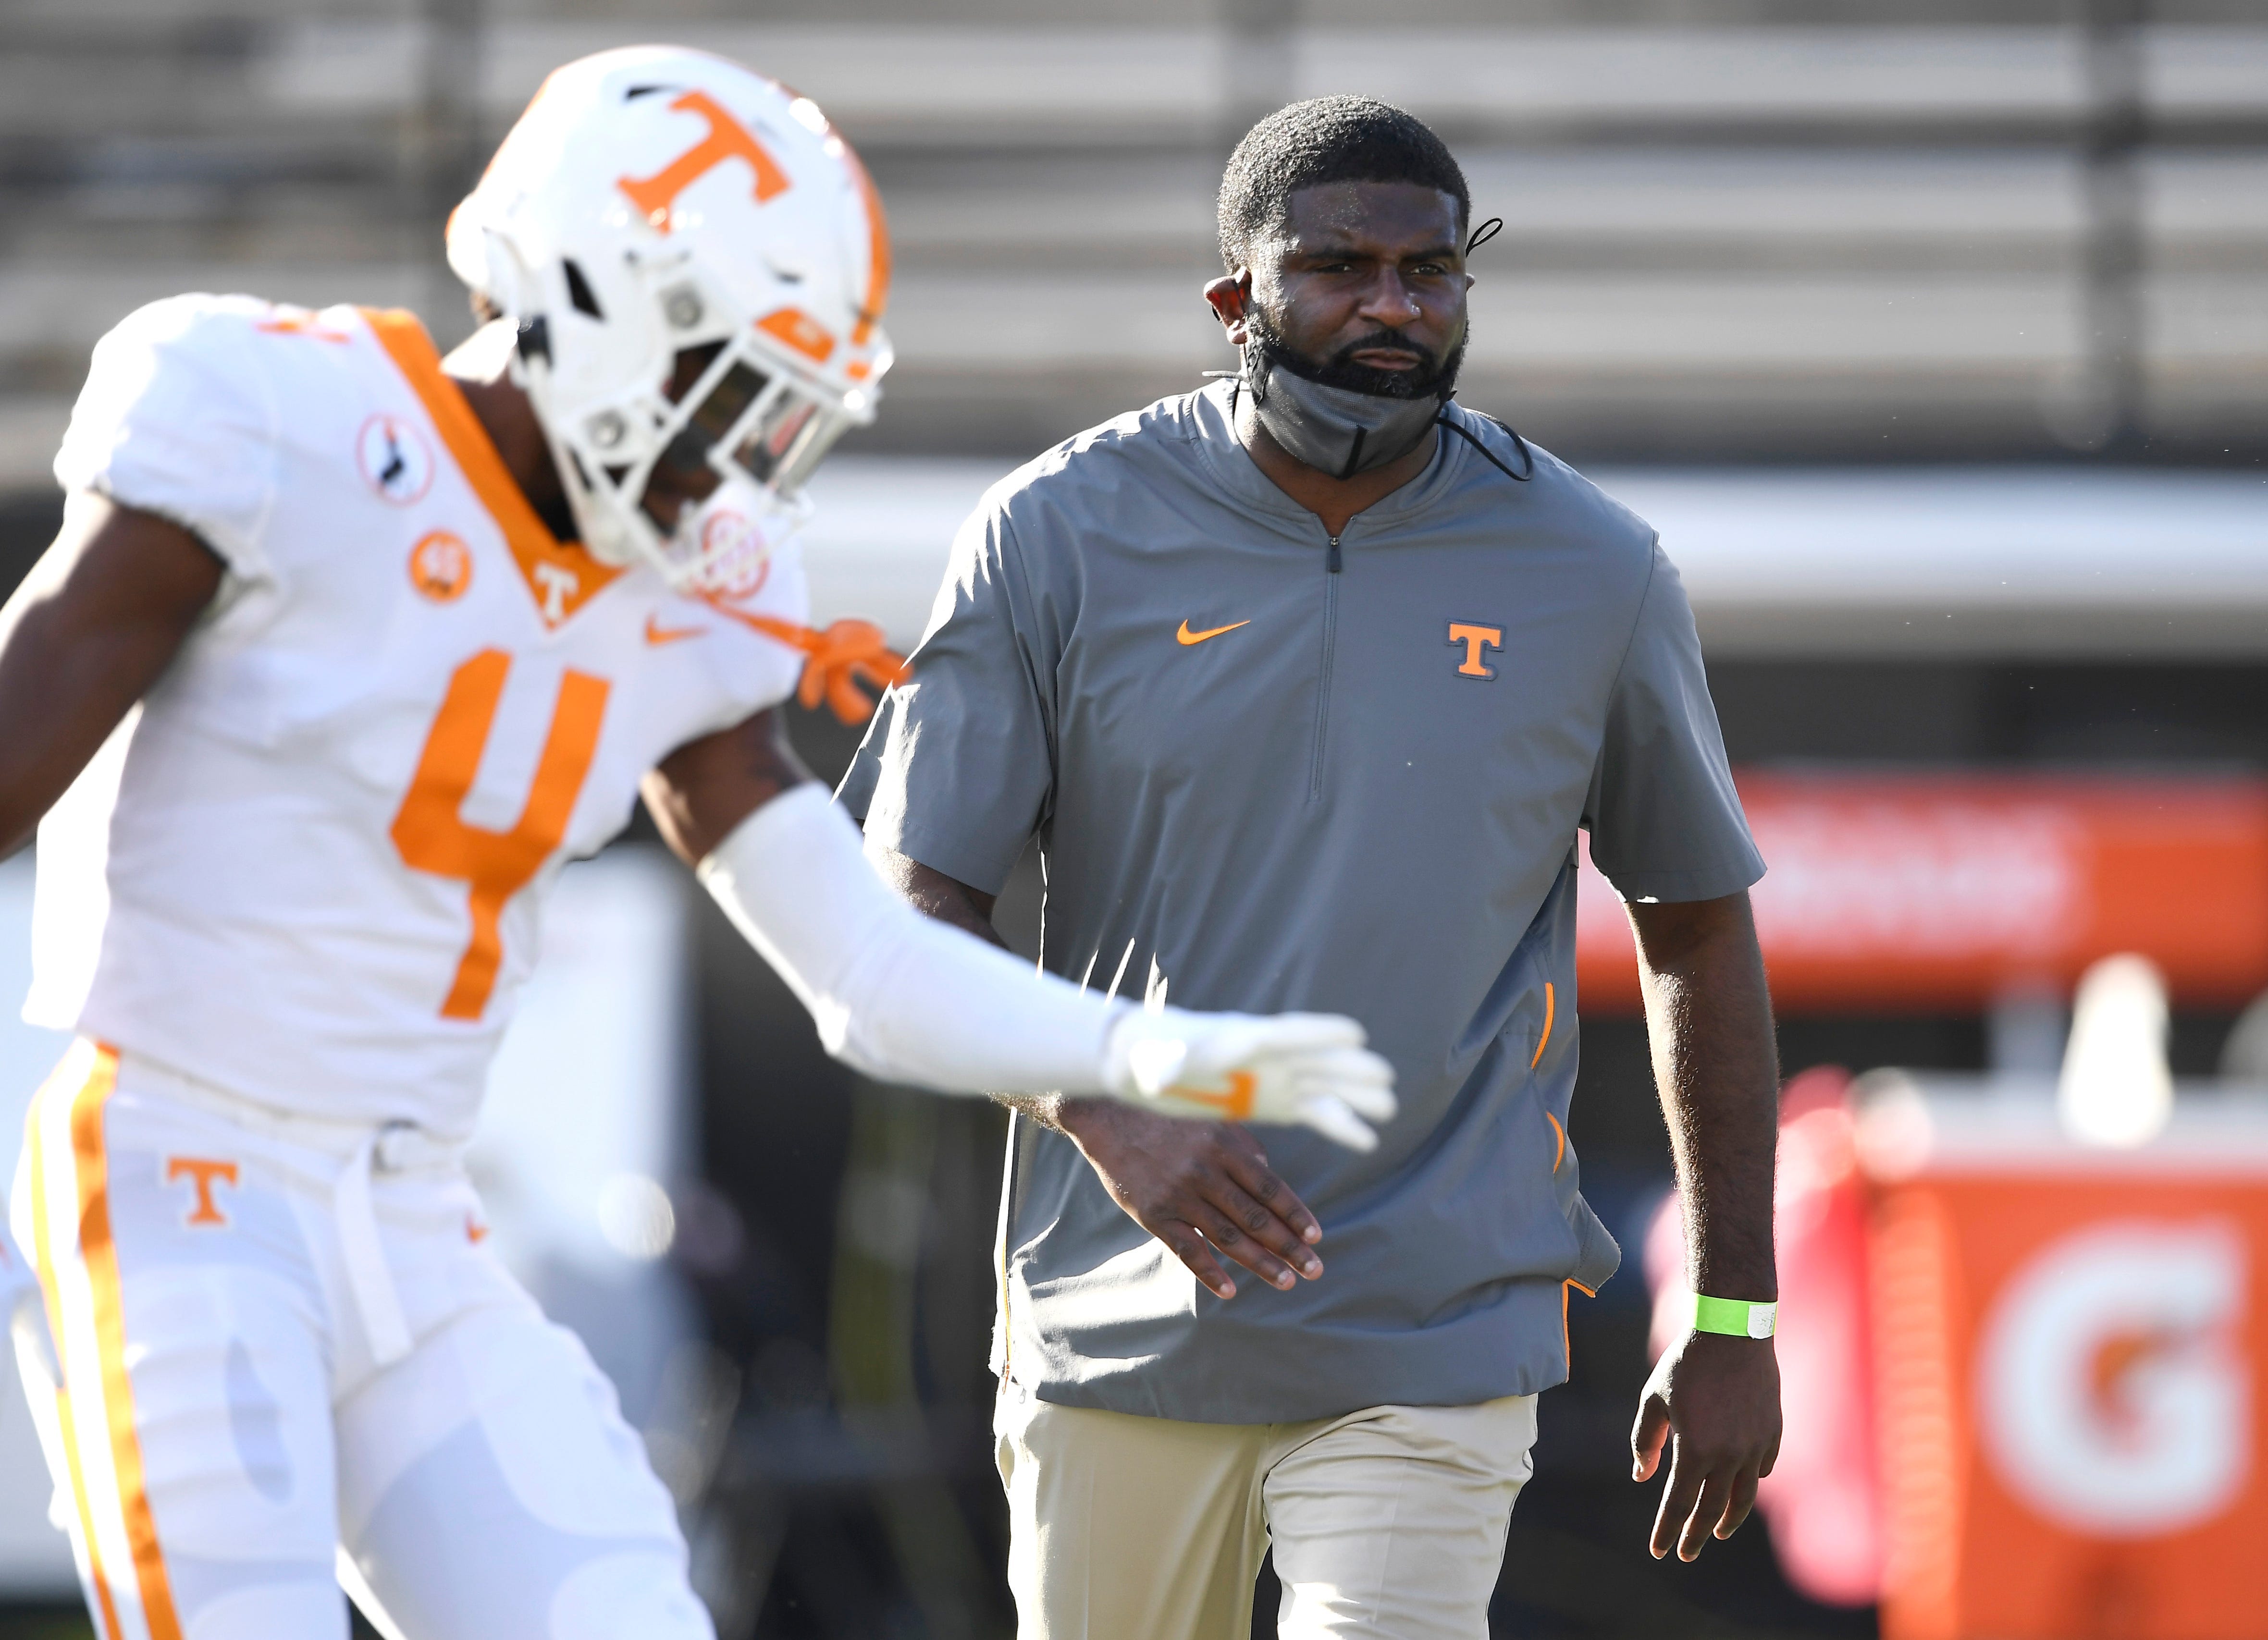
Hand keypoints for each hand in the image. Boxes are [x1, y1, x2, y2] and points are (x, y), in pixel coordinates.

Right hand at [1055, 1098, 1326, 1299]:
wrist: (1111, 1115)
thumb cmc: (1169, 1117)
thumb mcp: (1211, 1120)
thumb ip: (1243, 1147)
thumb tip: (1269, 1175)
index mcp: (1225, 1146)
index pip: (1270, 1188)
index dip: (1295, 1214)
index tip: (1315, 1236)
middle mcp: (1206, 1171)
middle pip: (1256, 1217)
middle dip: (1288, 1245)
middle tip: (1313, 1268)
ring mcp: (1180, 1195)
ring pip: (1228, 1236)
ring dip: (1260, 1262)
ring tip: (1285, 1281)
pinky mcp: (1154, 1214)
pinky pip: (1187, 1249)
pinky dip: (1209, 1272)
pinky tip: (1229, 1290)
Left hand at [1103, 1009, 1396, 1150]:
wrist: (1146, 1063)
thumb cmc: (1150, 1055)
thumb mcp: (1153, 1061)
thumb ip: (1164, 1068)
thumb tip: (1159, 1078)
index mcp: (1241, 1038)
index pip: (1285, 1033)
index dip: (1320, 1033)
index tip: (1354, 1033)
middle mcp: (1266, 1056)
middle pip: (1316, 1057)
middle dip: (1348, 1067)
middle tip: (1385, 1078)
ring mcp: (1275, 1079)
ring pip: (1324, 1085)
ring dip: (1354, 1095)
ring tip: (1389, 1107)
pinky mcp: (1275, 1103)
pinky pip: (1315, 1113)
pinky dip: (1341, 1125)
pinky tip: (1367, 1139)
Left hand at [1630, 1329, 1781, 1560]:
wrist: (1733, 1330)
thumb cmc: (1686, 1362)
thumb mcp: (1654, 1398)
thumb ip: (1645, 1440)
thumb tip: (1641, 1476)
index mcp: (1694, 1449)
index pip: (1678, 1504)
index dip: (1667, 1531)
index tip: (1658, 1552)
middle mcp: (1729, 1455)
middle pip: (1712, 1509)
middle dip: (1696, 1535)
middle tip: (1687, 1553)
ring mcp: (1756, 1446)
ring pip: (1743, 1496)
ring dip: (1729, 1519)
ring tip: (1718, 1532)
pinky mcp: (1773, 1433)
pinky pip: (1763, 1468)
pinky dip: (1751, 1482)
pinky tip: (1741, 1487)